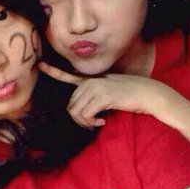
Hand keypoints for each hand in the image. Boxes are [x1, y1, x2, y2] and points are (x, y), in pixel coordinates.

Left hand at [38, 62, 172, 128]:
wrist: (150, 94)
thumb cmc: (130, 95)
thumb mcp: (109, 91)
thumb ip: (93, 95)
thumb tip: (80, 109)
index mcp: (90, 80)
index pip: (67, 75)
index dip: (52, 71)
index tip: (39, 65)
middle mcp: (90, 82)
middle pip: (70, 104)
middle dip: (78, 118)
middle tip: (92, 122)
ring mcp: (95, 87)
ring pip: (75, 111)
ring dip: (84, 122)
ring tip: (97, 122)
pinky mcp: (101, 96)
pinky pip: (85, 115)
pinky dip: (92, 122)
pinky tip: (103, 120)